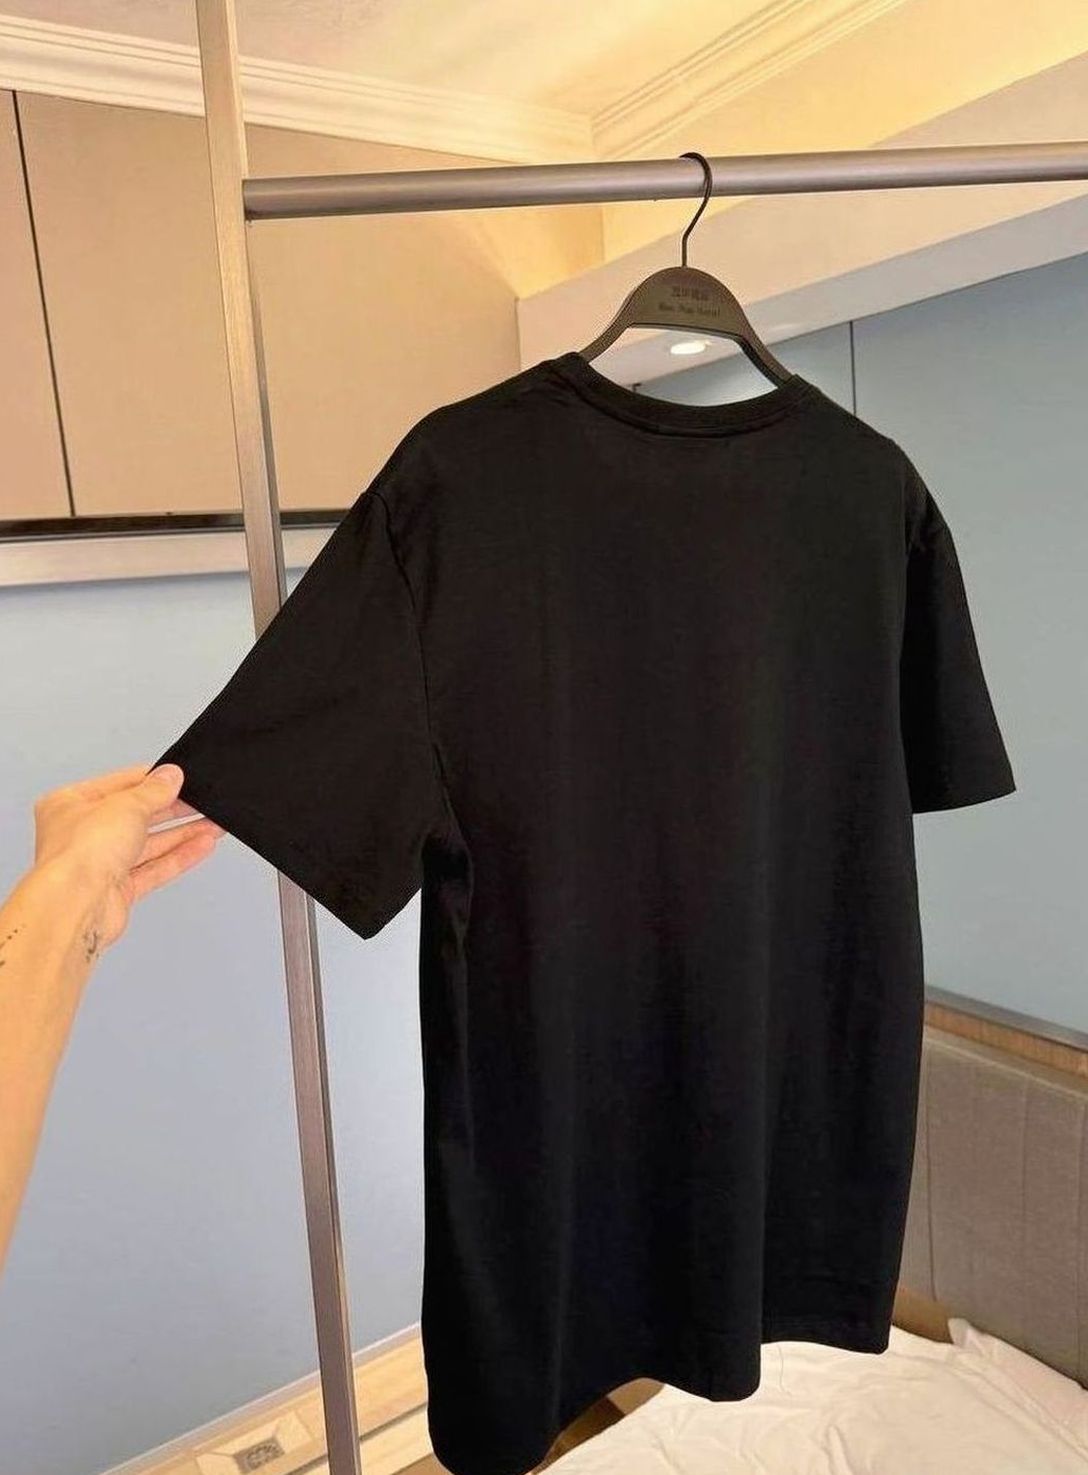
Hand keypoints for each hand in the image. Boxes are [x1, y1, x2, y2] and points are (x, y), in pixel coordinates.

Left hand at [31, 763, 224, 951]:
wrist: (76, 905)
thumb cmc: (80, 853)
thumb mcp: (126, 805)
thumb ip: (154, 790)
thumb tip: (170, 776)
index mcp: (70, 804)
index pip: (120, 785)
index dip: (153, 781)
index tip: (180, 779)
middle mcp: (82, 834)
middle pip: (137, 816)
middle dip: (174, 810)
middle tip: (202, 803)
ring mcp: (100, 863)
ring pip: (149, 844)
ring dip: (182, 834)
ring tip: (212, 825)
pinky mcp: (117, 890)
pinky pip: (154, 868)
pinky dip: (179, 856)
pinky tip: (201, 846)